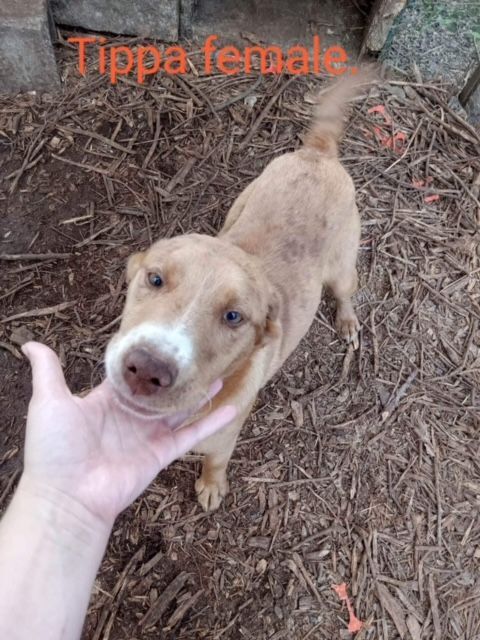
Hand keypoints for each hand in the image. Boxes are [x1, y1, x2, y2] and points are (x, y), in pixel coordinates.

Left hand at [20, 342, 235, 526]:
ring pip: (180, 409)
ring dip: (199, 394)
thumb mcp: (49, 401)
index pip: (131, 376)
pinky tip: (232, 407)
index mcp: (106, 401)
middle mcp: (130, 416)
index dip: (147, 360)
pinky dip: (212, 422)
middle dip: (177, 375)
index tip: (165, 341)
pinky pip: (191, 434)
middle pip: (160, 391)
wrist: (67, 496)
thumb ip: (48, 371)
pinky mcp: (162, 453)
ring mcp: (147, 435)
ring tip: (218, 375)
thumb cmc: (55, 449)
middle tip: (197, 355)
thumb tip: (30, 343)